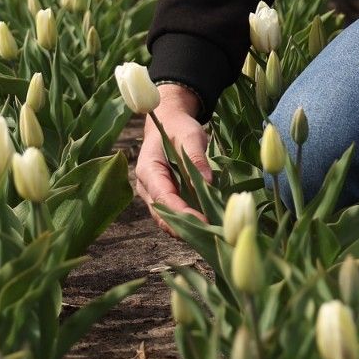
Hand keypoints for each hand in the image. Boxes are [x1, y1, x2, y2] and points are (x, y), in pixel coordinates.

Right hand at [135, 84, 213, 237]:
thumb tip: (208, 182)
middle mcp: (147, 187)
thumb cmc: (178, 127)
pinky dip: (189, 222)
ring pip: (167, 219)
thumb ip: (196, 157)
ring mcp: (154, 195)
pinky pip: (174, 214)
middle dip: (185, 228)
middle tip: (210, 235)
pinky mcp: (165, 198)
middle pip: (162, 215)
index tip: (204, 222)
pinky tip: (208, 226)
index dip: (182, 213)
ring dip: (187, 228)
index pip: (163, 198)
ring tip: (211, 235)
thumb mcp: (190, 135)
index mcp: (148, 170)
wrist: (169, 122)